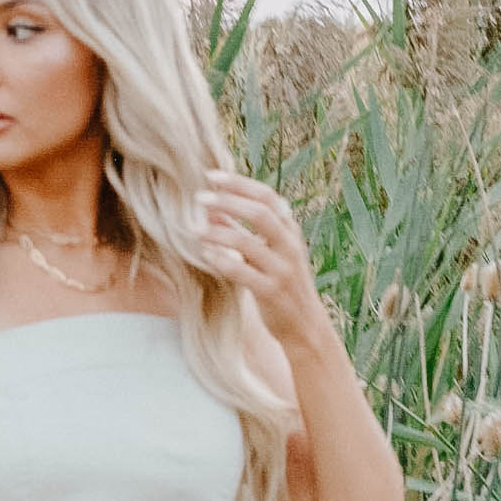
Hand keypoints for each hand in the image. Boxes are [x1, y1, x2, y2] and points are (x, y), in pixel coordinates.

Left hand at [191, 170, 326, 358]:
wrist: (306, 325)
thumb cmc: (282, 283)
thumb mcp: (269, 252)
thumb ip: (242, 230)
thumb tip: (211, 209)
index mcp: (289, 230)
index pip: (267, 197)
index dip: (239, 183)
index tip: (211, 175)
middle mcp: (289, 246)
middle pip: (260, 213)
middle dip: (228, 201)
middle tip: (199, 197)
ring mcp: (282, 269)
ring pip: (249, 243)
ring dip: (219, 233)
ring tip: (195, 229)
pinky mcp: (272, 292)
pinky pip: (244, 273)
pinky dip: (222, 262)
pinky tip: (204, 255)